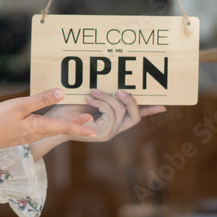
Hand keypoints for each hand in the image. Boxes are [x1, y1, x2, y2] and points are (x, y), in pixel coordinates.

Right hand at [0, 88, 97, 156]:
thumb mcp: (19, 106)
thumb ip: (40, 100)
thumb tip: (62, 93)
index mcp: (38, 126)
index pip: (64, 127)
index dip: (80, 127)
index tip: (94, 131)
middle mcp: (36, 133)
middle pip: (59, 129)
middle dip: (75, 125)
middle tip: (90, 122)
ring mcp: (27, 136)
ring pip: (50, 130)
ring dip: (63, 126)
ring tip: (73, 121)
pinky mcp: (19, 136)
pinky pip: (40, 131)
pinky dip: (51, 127)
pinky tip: (46, 124)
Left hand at [28, 91, 165, 160]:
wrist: (52, 120)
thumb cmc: (67, 107)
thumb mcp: (88, 97)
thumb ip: (103, 93)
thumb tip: (115, 82)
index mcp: (114, 120)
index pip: (137, 115)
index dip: (150, 110)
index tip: (164, 104)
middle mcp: (114, 128)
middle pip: (135, 115)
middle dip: (131, 100)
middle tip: (120, 90)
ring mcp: (109, 133)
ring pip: (121, 111)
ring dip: (108, 98)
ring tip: (93, 92)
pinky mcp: (101, 134)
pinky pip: (111, 115)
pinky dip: (102, 103)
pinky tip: (90, 99)